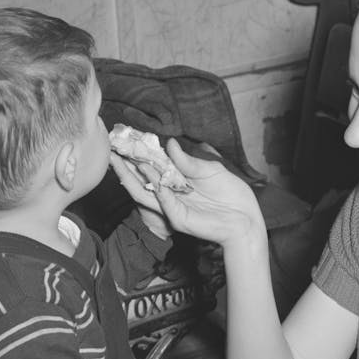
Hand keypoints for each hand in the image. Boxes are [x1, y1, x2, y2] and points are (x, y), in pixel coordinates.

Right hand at [114, 140, 265, 249]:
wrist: (246, 218)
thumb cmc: (232, 194)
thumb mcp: (210, 170)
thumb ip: (188, 161)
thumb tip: (168, 144)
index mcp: (177, 182)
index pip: (153, 167)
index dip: (140, 155)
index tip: (126, 140)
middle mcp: (171, 194)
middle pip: (142, 181)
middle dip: (125, 165)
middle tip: (111, 149)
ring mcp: (172, 207)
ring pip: (144, 192)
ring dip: (131, 176)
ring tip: (119, 159)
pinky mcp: (177, 218)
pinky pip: (162, 200)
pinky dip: (154, 185)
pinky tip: (147, 170)